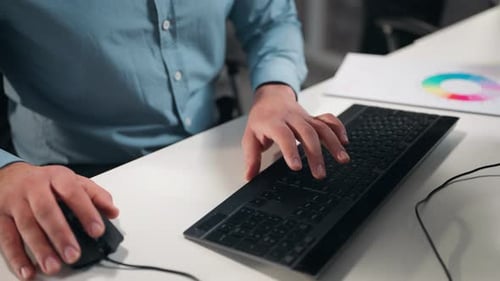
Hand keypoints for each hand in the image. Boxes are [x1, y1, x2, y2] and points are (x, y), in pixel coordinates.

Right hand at [0, 162, 118, 279]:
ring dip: (41, 249)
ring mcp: (16, 202)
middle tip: (73, 254)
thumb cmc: (46, 181)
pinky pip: (7, 238)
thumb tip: (113, 211)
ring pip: (27, 226)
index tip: (97, 231)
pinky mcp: (0, 216)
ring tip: (53, 266)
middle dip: (61, 235)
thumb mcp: (72, 181)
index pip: (74, 193)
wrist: (10, 175)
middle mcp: (34, 188)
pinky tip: (28, 270)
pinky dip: (17, 257)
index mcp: (57, 177)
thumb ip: (95, 195)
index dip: (86, 212)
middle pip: (47, 211)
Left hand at [242, 83, 349, 179]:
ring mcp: (305, 117)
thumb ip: (251, 158)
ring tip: (342, 159)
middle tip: (320, 174)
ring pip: (321, 127)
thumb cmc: (261, 118)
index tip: (296, 168)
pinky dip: (338, 129)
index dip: (291, 151)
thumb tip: (249, 176)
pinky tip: (345, 142)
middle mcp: (292, 118)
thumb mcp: (250, 137)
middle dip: (316, 154)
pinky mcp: (314, 117)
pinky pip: (329, 120)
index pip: (284, 136)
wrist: (271, 96)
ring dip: (333, 143)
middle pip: (307, 133)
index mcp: (274, 122)